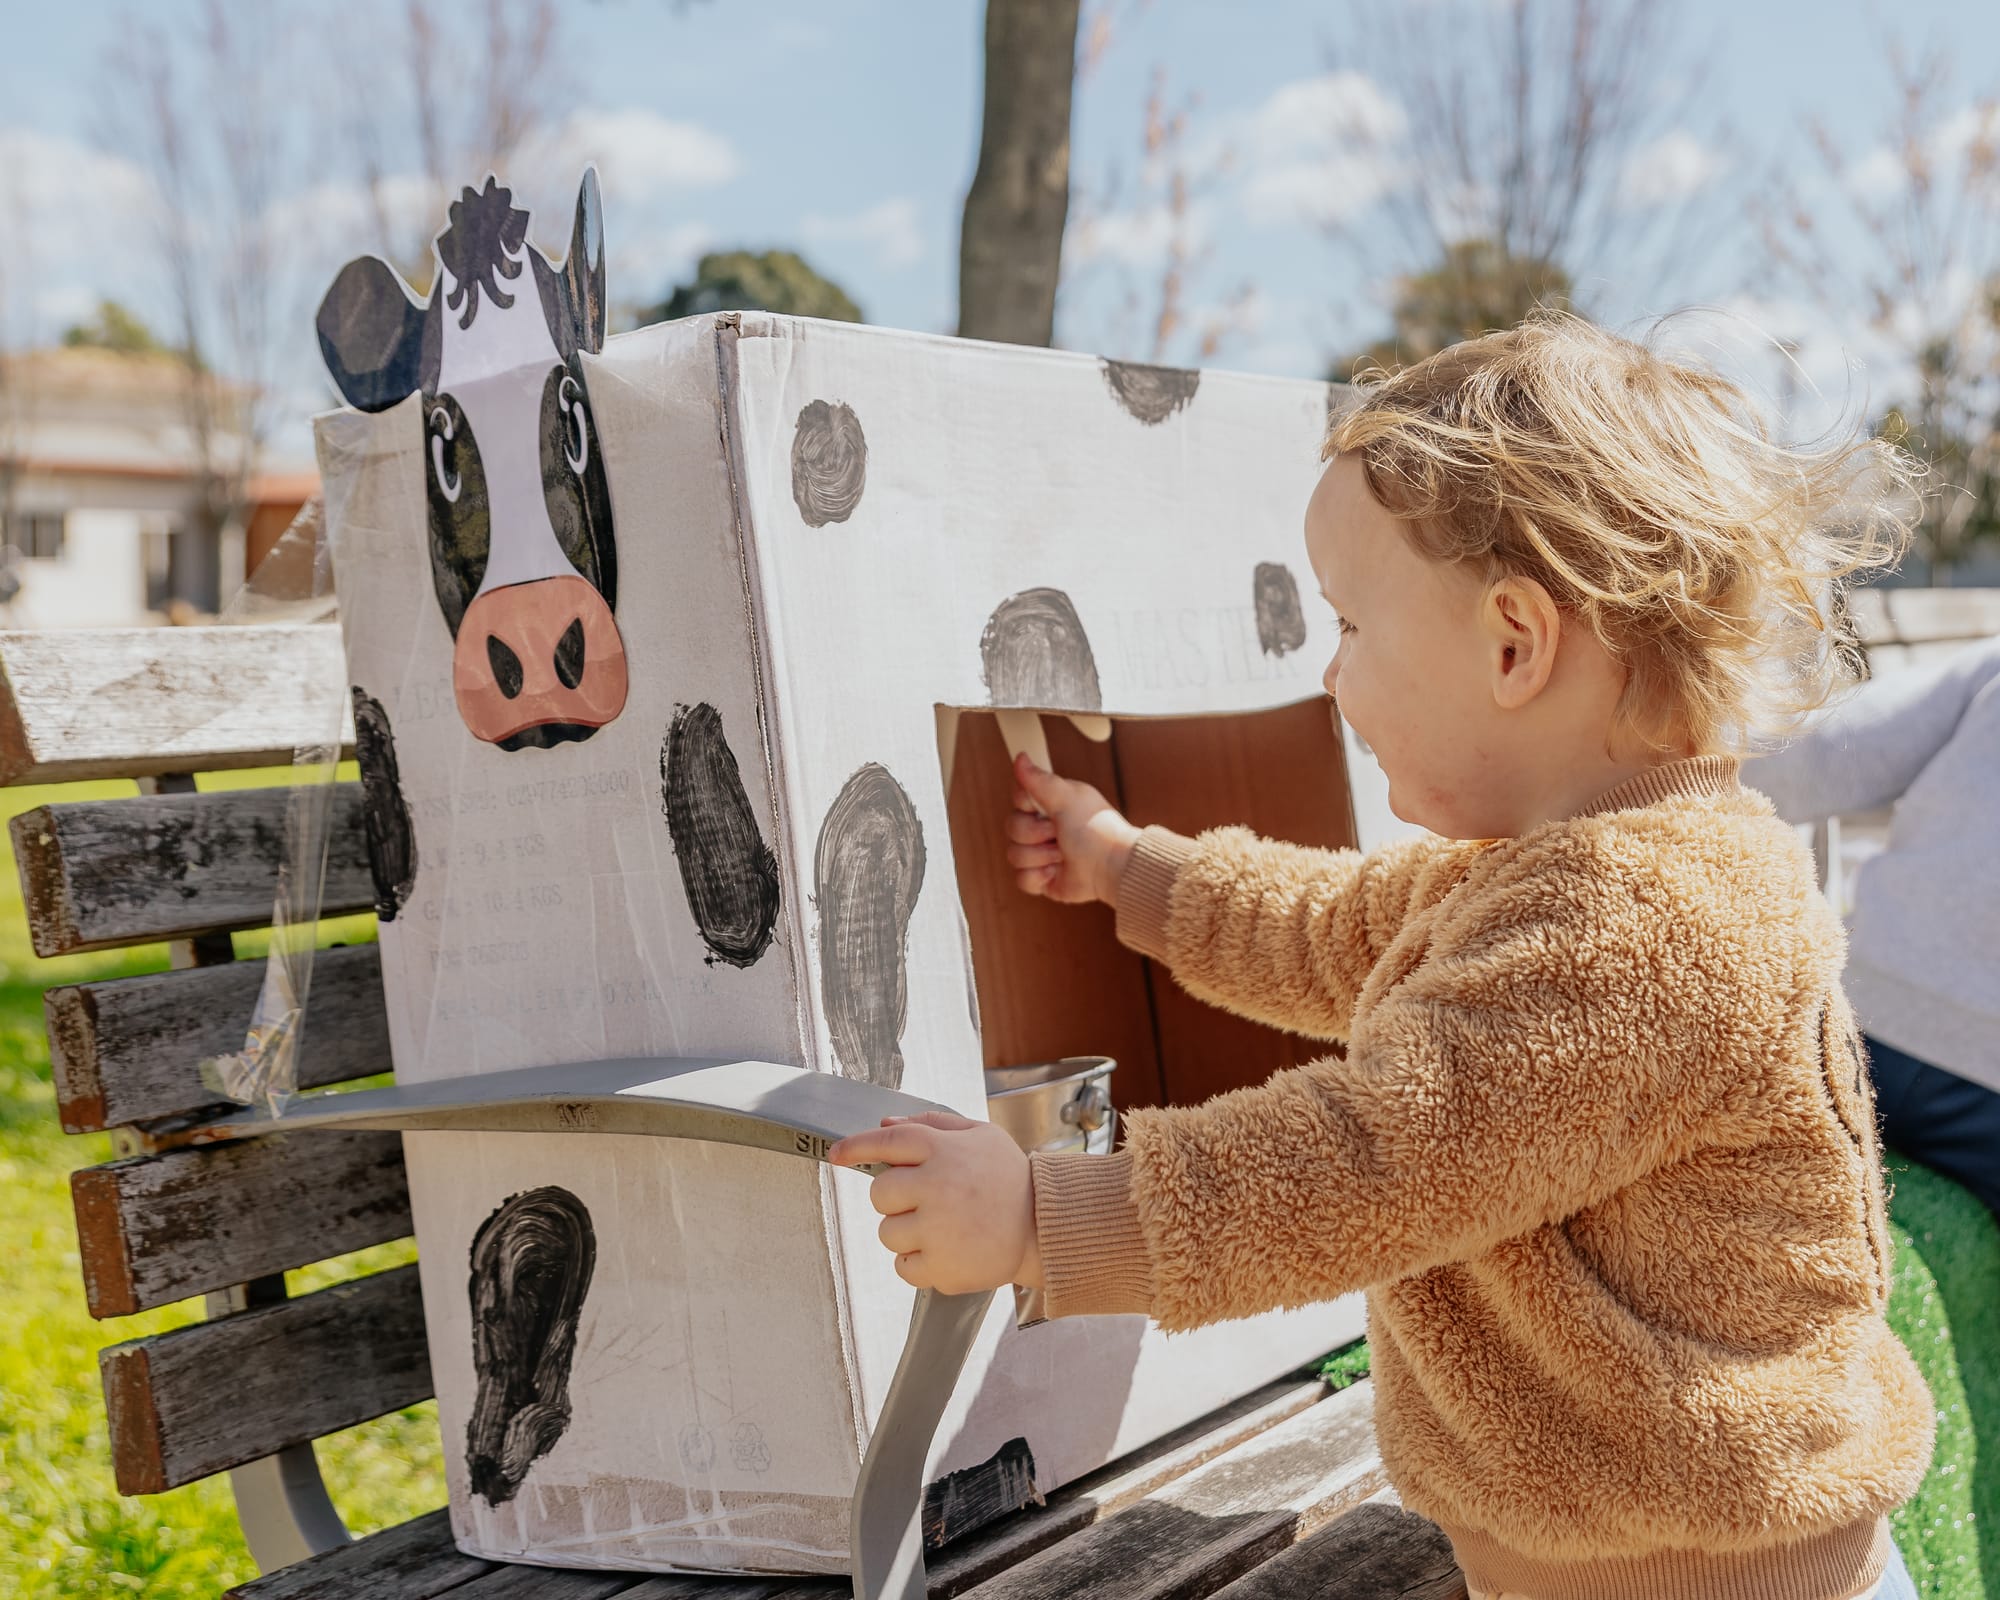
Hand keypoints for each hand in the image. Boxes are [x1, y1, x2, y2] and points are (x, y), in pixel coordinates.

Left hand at [828, 1111, 1042, 1294]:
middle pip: (879, 1194)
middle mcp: (935, 1186)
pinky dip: (917, 1263)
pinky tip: (945, 1251)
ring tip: (943, 1228)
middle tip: (926, 1201)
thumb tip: (885, 1122)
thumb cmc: (1010, 1179)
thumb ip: (932, 1125)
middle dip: (895, 1198)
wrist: (1045, 1226)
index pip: (885, 1142)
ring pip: (886, 1233)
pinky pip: (902, 1267)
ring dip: (906, 1233)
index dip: (855, 1147)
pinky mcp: (941, 1267)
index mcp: (942, 1149)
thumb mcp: (980, 1135)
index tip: (837, 1155)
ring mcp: (936, 1229)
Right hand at [1005, 752, 1140, 905]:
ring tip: (1063, 856)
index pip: (1018, 800)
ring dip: (1040, 856)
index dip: (1027, 805)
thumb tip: (1020, 757)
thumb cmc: (1096, 830)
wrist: (1111, 867)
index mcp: (1051, 805)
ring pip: (1014, 854)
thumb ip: (1039, 778)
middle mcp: (1044, 828)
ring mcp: (1042, 855)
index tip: (1046, 807)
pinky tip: (1056, 872)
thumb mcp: (1067, 796)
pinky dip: (1039, 877)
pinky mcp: (1042, 879)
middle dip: (1036, 833)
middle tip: (1059, 833)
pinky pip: (1021, 879)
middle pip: (1012, 827)